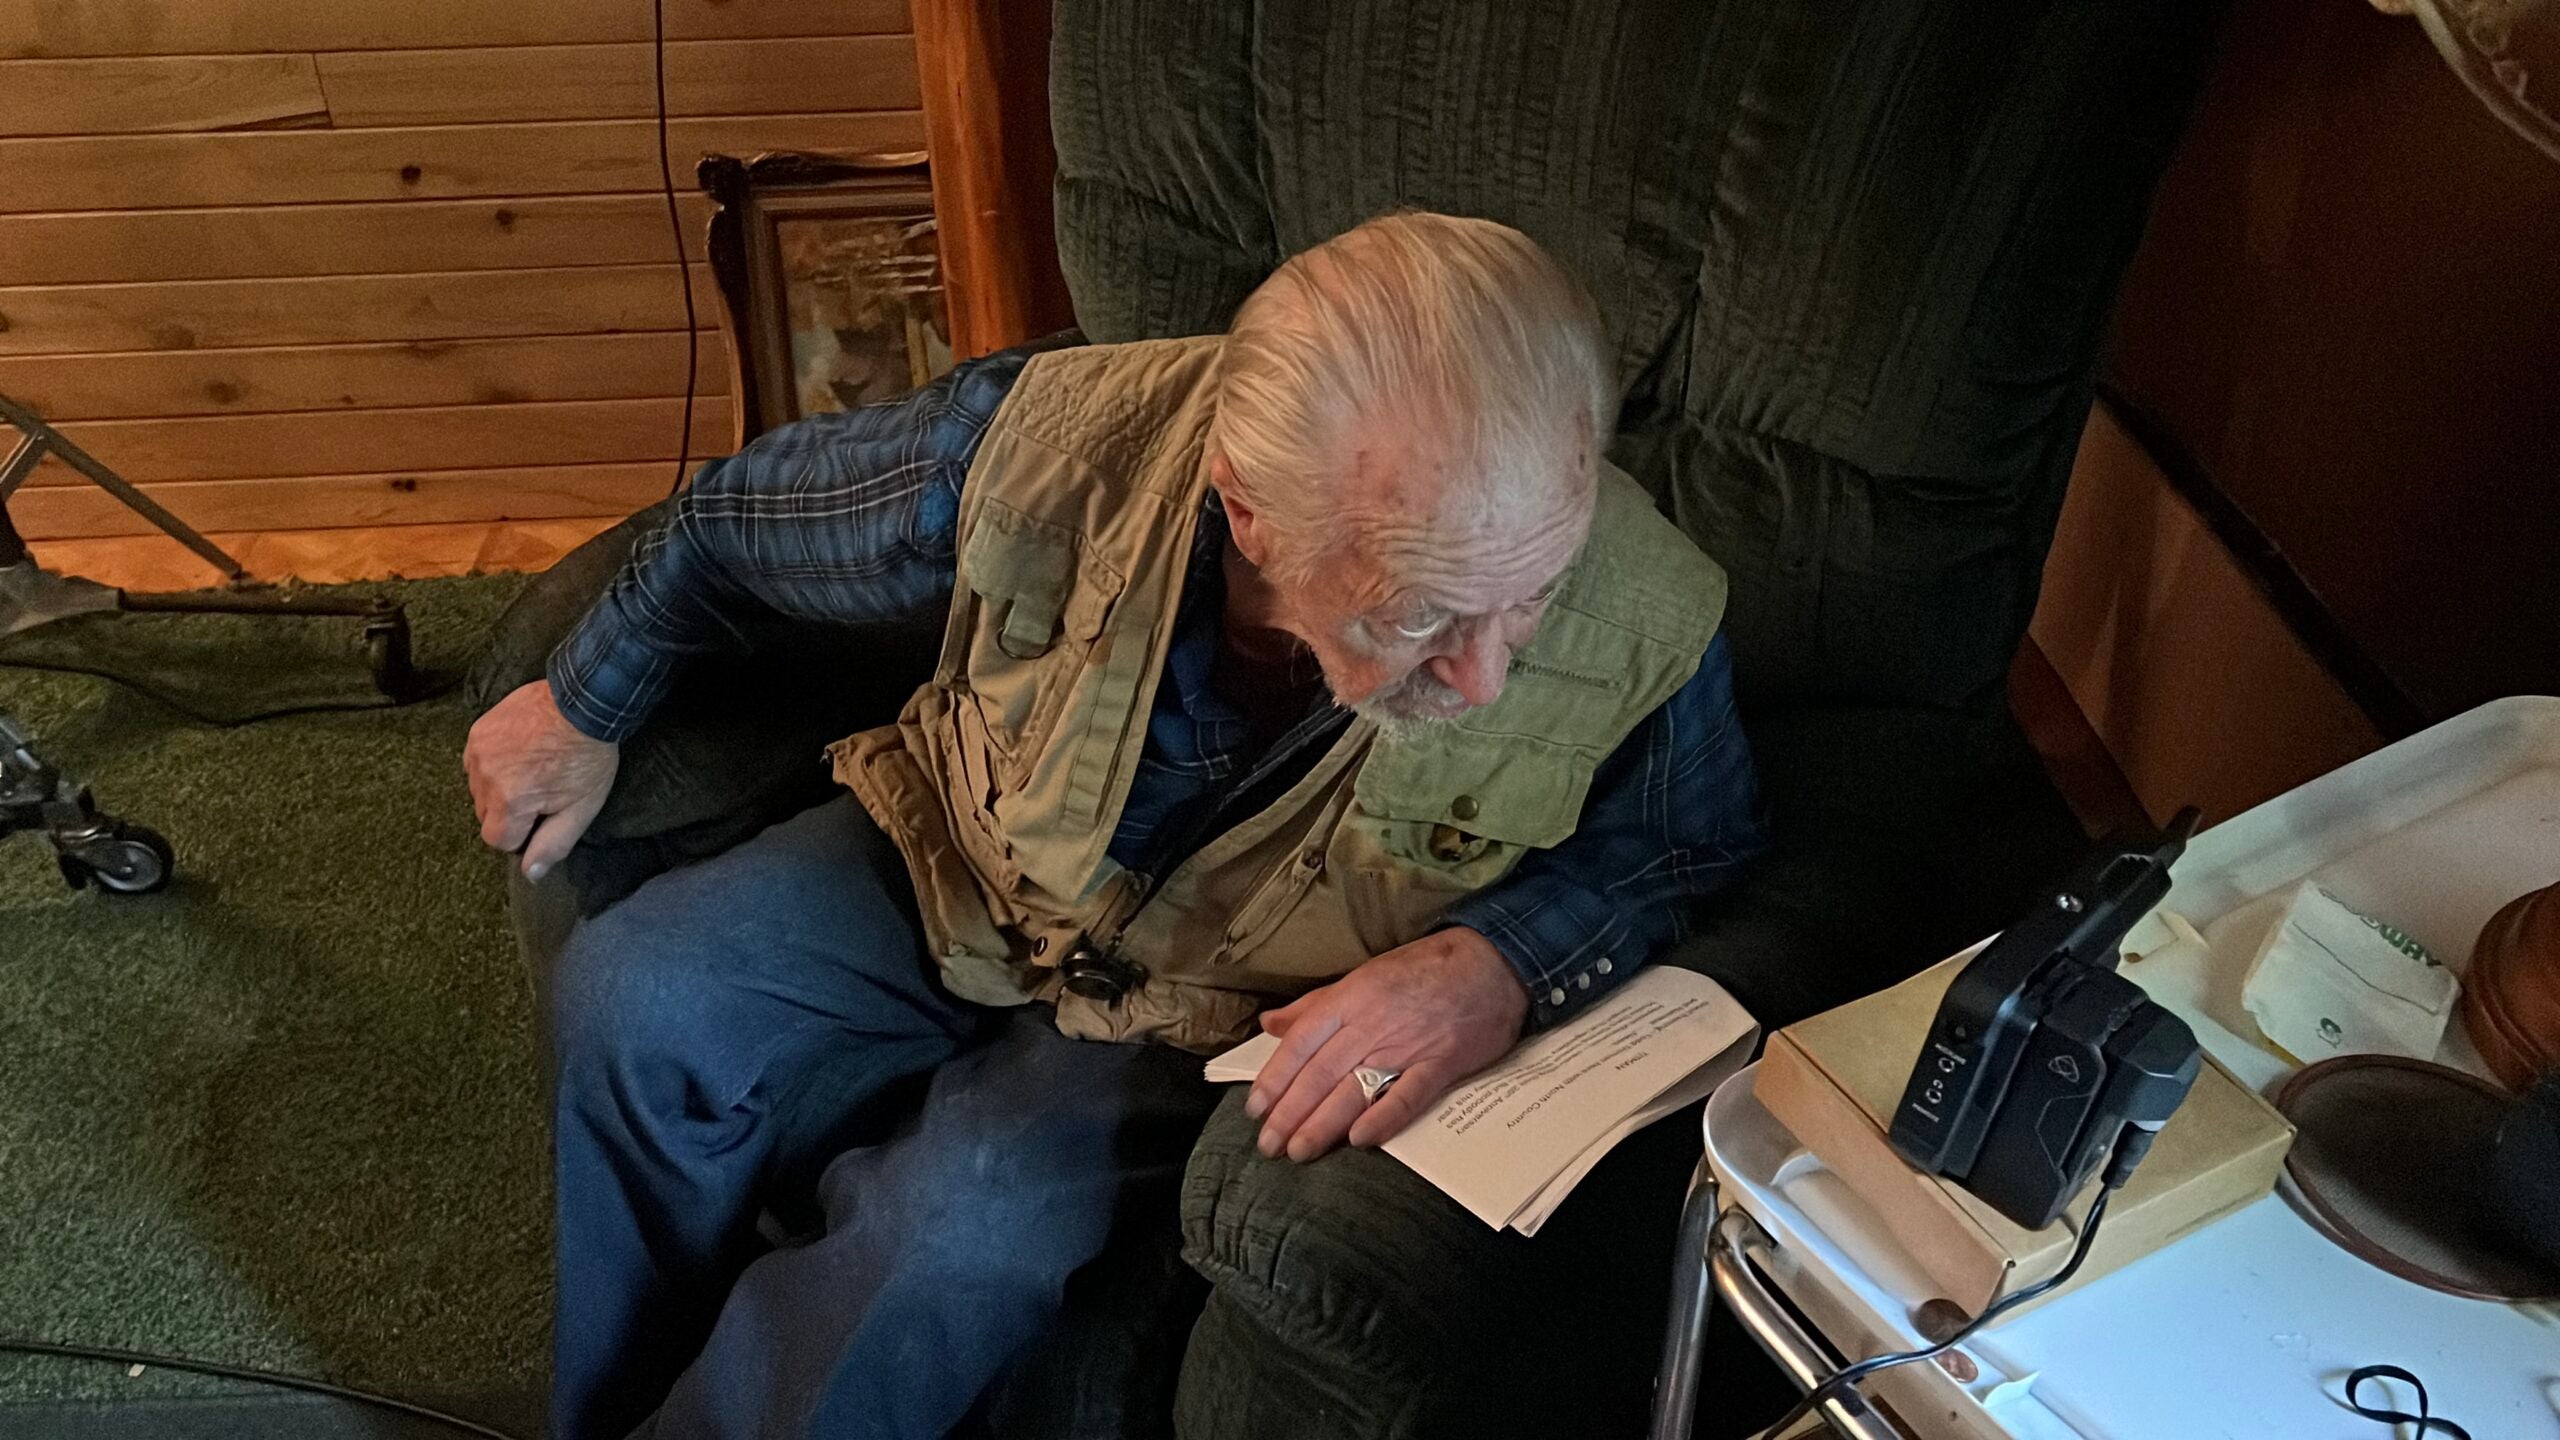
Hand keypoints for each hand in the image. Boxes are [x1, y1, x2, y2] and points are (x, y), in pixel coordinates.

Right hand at [464, 680, 619, 879]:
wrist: (583, 703)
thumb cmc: (588, 757)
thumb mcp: (581, 808)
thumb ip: (553, 844)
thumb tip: (530, 873)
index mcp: (510, 802)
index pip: (498, 840)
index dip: (521, 834)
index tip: (542, 817)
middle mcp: (485, 779)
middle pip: (487, 816)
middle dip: (510, 812)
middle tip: (540, 791)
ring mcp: (478, 752)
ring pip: (478, 789)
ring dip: (498, 787)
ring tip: (530, 770)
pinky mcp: (477, 731)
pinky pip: (475, 762)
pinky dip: (491, 765)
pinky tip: (518, 755)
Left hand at [1244, 927, 1529, 1162]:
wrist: (1492, 964)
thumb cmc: (1424, 969)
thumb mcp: (1364, 976)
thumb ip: (1316, 1005)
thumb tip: (1272, 1024)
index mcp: (1350, 999)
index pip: (1301, 1044)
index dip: (1275, 1079)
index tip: (1255, 1109)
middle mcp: (1372, 1024)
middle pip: (1321, 1073)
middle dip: (1290, 1113)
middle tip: (1269, 1146)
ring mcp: (1407, 1045)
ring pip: (1354, 1089)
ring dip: (1323, 1124)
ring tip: (1300, 1152)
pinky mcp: (1442, 1064)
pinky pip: (1408, 1095)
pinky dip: (1383, 1118)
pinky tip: (1360, 1140)